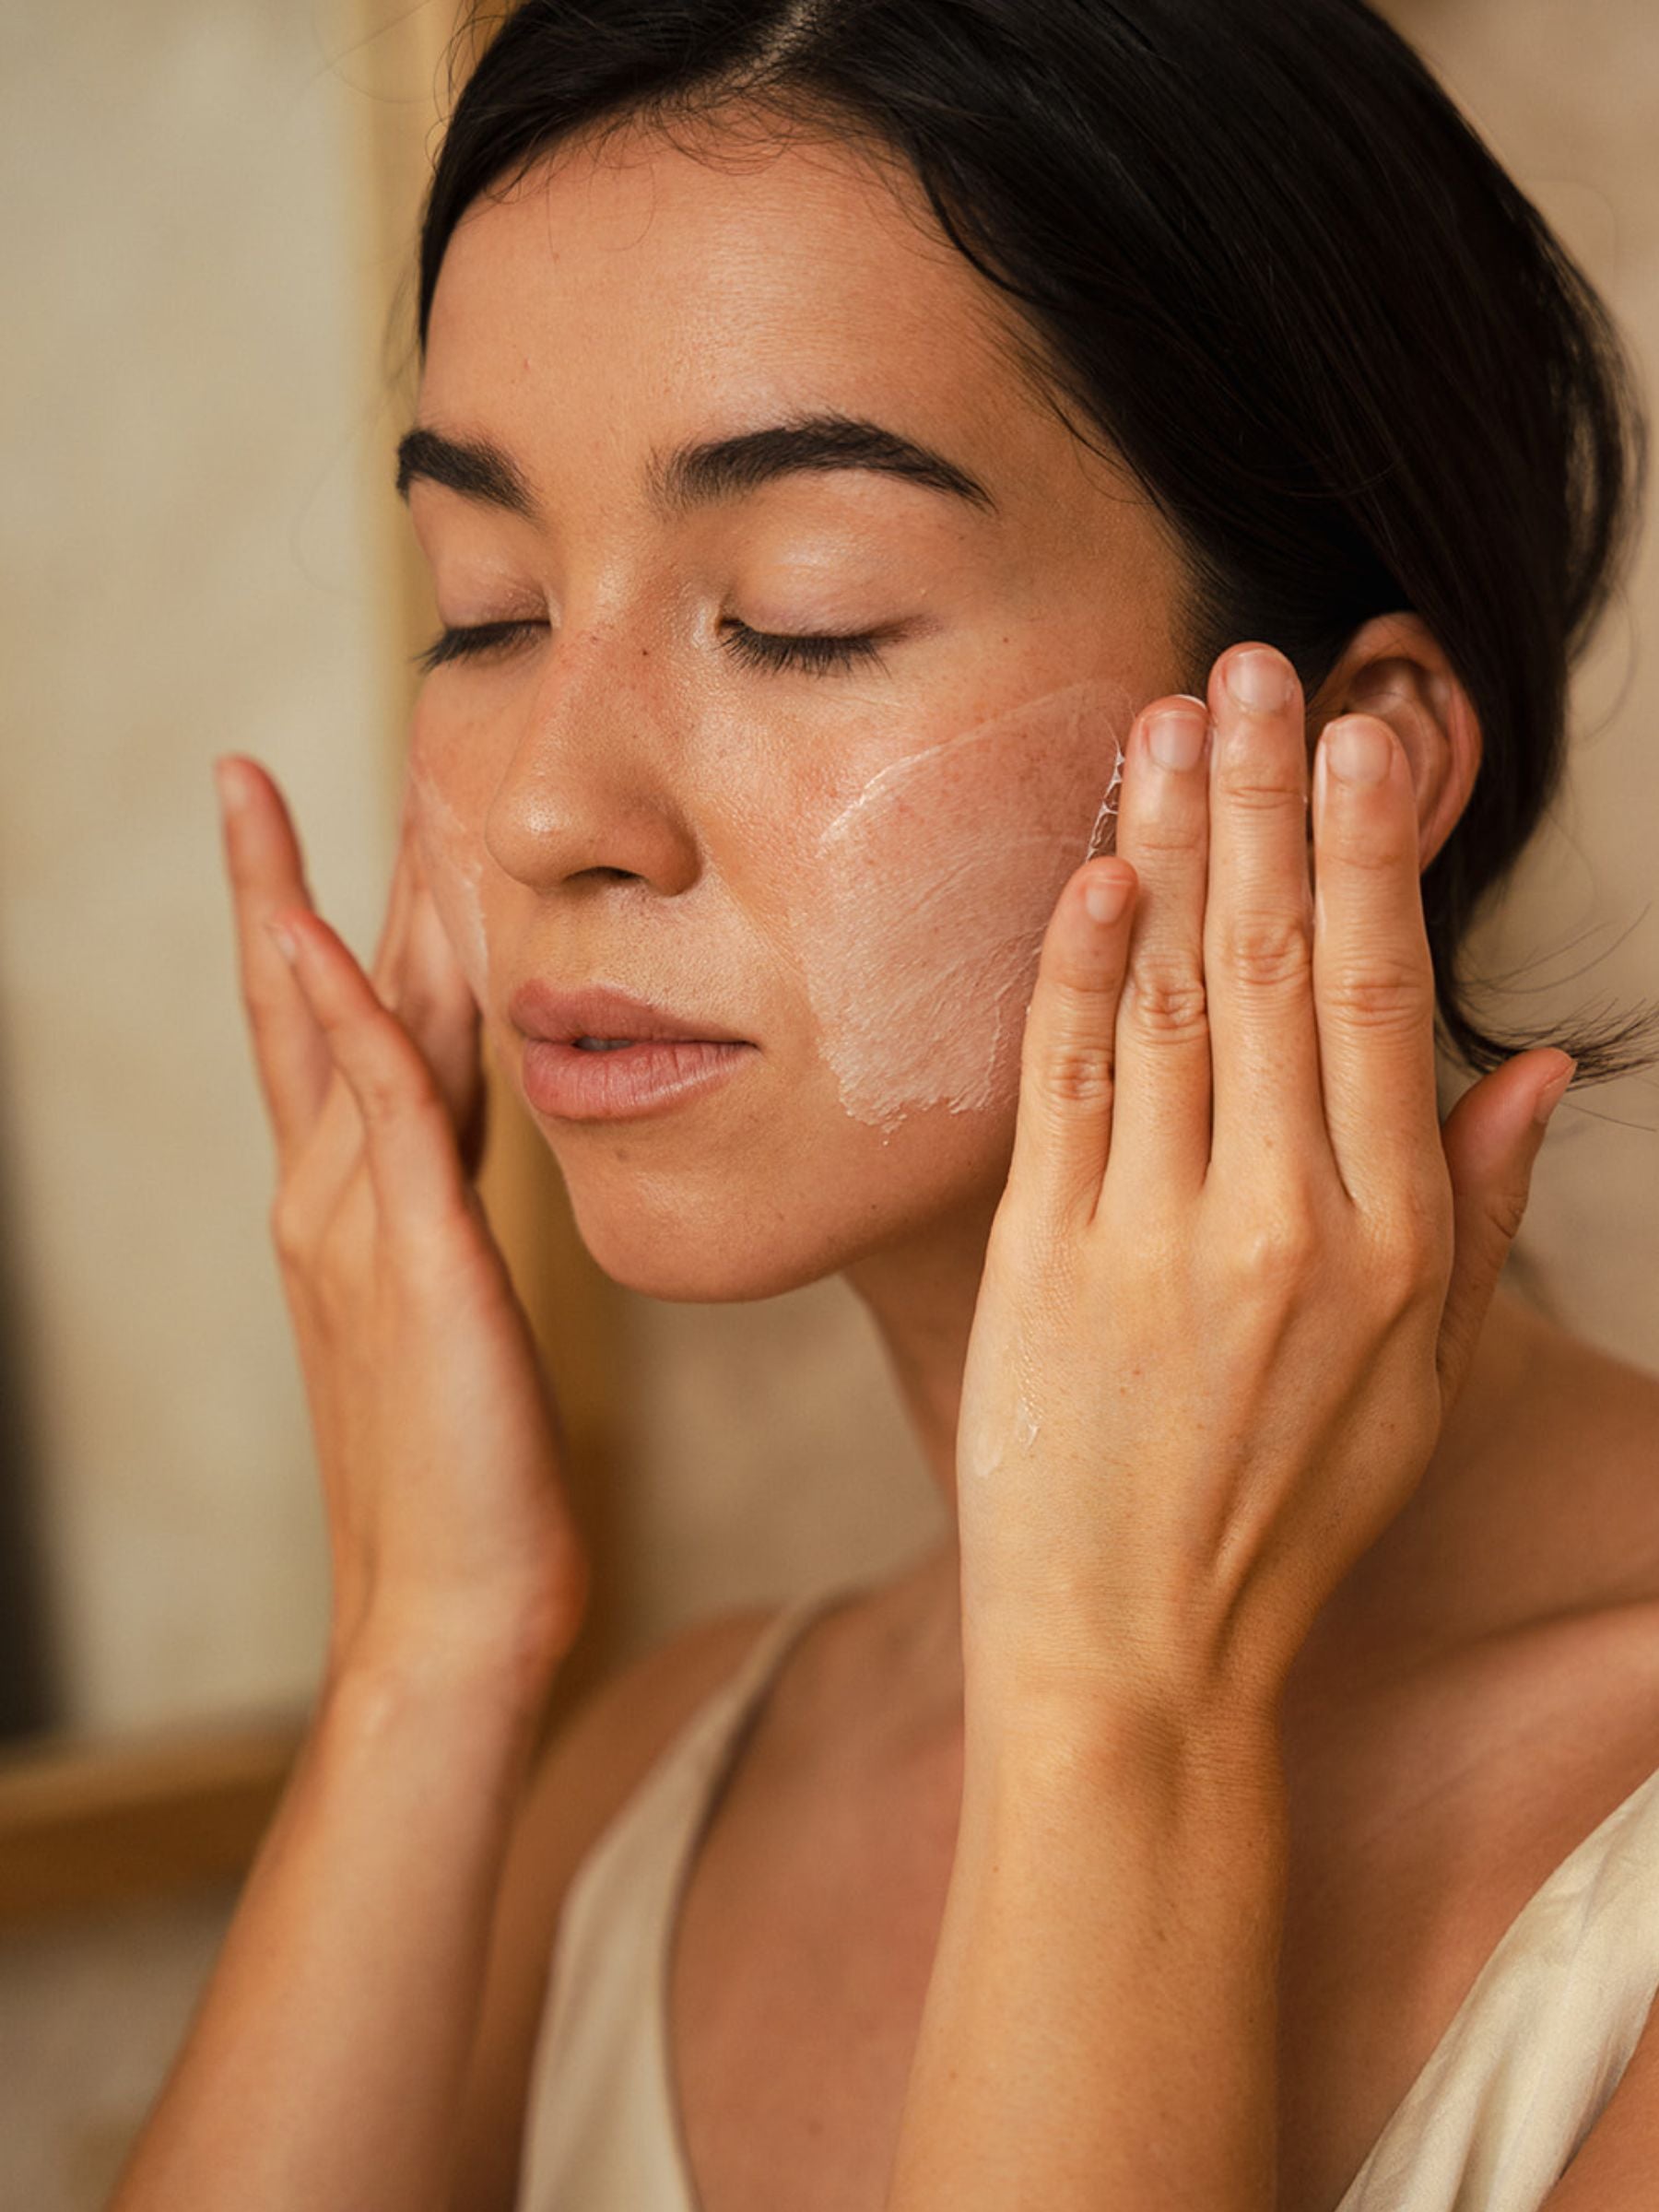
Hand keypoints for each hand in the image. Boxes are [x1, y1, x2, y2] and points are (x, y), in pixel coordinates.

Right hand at [214, 756, 588, 1702]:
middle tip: (251, 782)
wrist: (456, 1606)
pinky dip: (340, 1015)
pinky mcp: (411, 1259)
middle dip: (287, 887)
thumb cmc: (475, 1479)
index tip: (315, 846)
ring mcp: (355, 1226)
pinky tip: (316, 936)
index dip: (324, 936)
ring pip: (333, 1031)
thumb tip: (462, 1187)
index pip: (338, 1042)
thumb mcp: (462, 1326)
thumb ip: (449, 1238)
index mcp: (356, 1213)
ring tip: (270, 804)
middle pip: (307, 1011)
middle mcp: (334, 1202)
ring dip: (314, 906)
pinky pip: (377, 1106)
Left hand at [955, 642, 1574, 1724]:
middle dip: (1265, 797)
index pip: (1379, 996)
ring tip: (1168, 720)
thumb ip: (1482, 1211)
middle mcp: (1284, 1222)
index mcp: (1392, 1241)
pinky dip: (1072, 968)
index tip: (1362, 731)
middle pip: (1272, 962)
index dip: (1367, 850)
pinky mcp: (1044, 1263)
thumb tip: (1534, 1063)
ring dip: (1165, 844)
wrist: (1138, 1657)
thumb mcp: (1428, 1382)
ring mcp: (1156, 1239)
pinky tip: (1086, 869)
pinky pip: (1061, 1084)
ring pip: (1167, 996)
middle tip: (1256, 662)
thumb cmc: (1288, 1513)